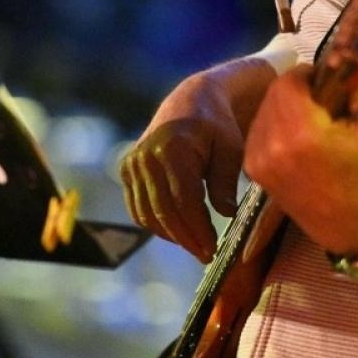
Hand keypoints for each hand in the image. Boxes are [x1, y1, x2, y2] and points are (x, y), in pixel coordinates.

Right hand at [120, 59, 273, 261]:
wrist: (190, 102)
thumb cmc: (217, 126)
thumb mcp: (231, 147)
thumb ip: (226, 180)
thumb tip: (225, 214)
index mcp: (172, 146)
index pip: (183, 199)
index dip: (197, 228)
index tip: (213, 249)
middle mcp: (146, 155)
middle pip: (163, 210)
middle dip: (186, 238)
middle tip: (206, 255)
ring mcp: (132, 163)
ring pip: (147, 213)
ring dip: (171, 235)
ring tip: (195, 245)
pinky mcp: (126, 170)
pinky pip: (138, 208)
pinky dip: (156, 224)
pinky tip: (178, 231)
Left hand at [243, 66, 357, 253]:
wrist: (347, 223)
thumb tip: (348, 73)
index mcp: (304, 133)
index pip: (289, 82)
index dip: (305, 74)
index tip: (321, 77)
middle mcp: (274, 144)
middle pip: (274, 94)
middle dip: (295, 88)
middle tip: (316, 93)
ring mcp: (258, 158)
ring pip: (263, 110)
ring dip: (283, 105)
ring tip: (306, 115)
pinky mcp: (252, 168)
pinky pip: (258, 130)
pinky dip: (274, 124)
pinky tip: (294, 135)